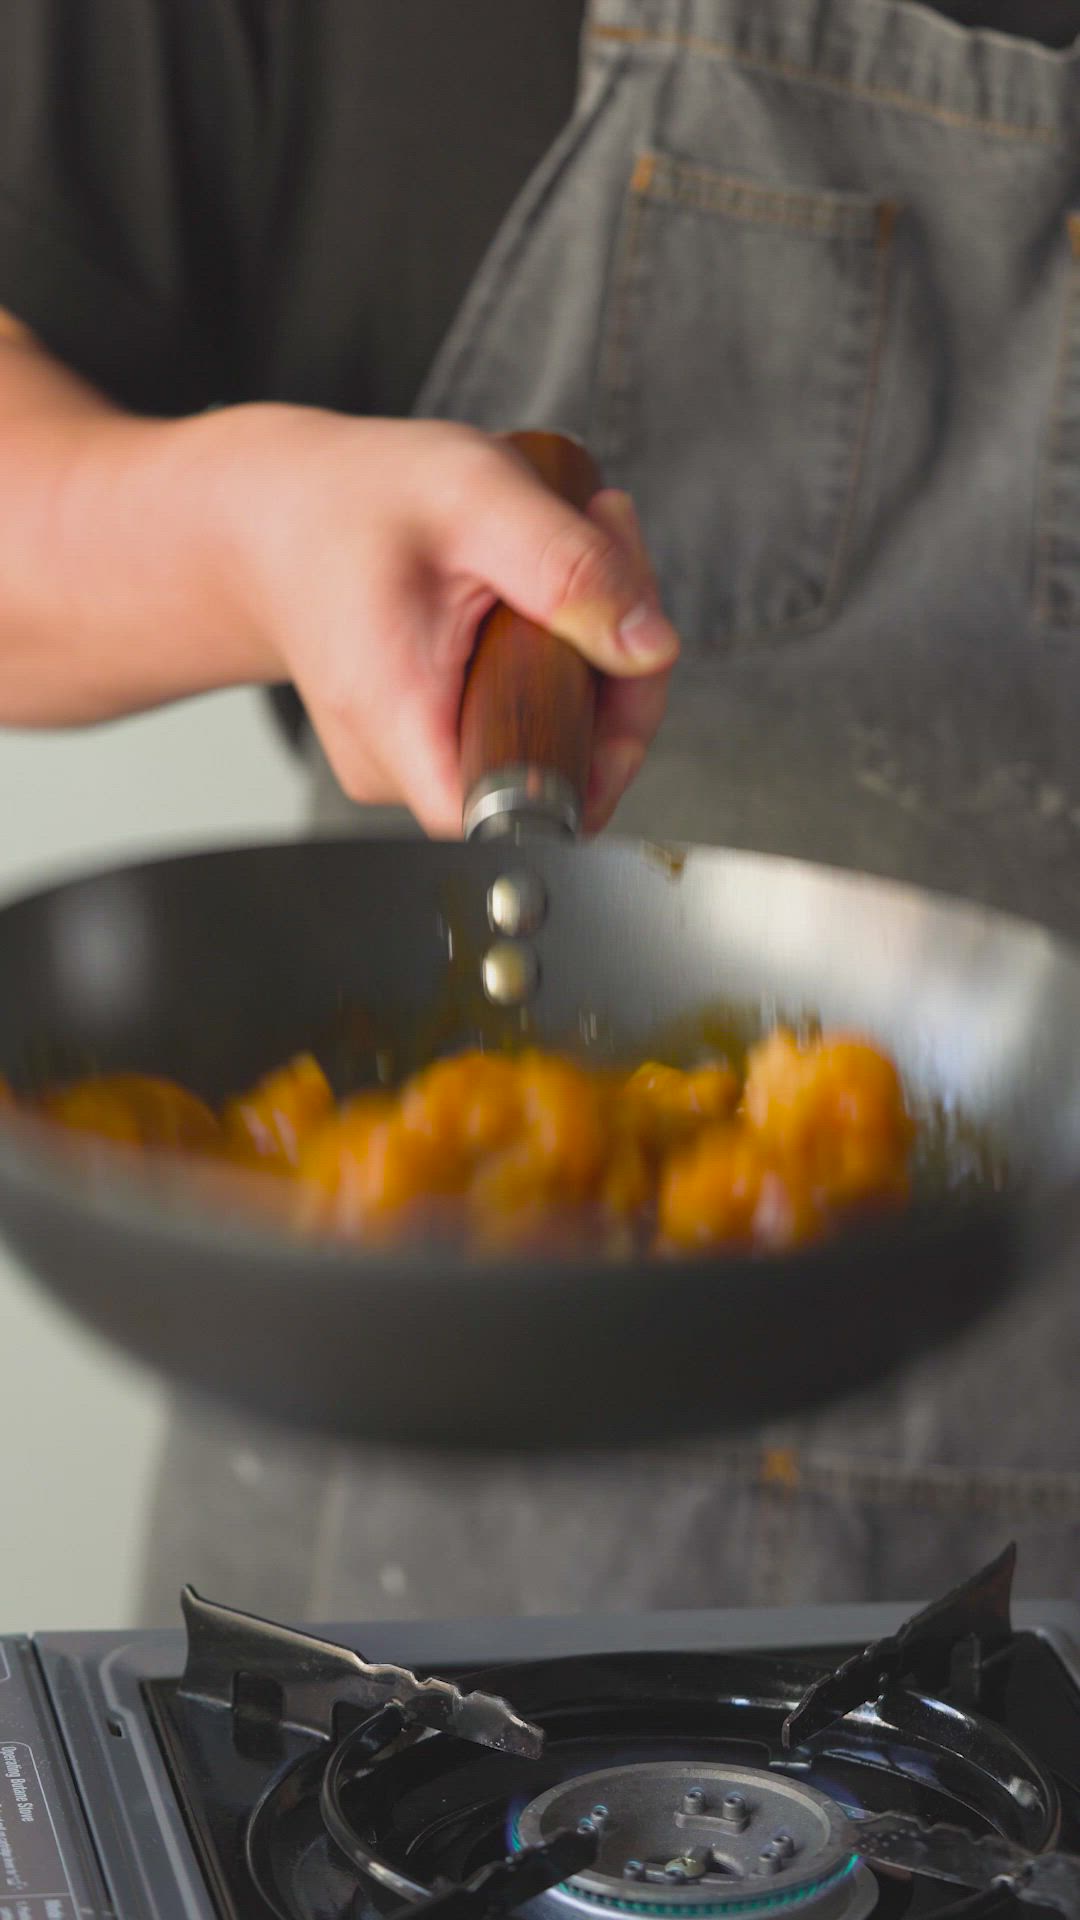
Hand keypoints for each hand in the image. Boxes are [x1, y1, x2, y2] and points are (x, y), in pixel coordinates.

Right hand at [221, 412, 678, 833]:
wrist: (269, 513)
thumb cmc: (348, 501)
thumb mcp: (474, 497)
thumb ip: (568, 569)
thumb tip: (649, 649)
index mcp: (397, 719)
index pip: (519, 810)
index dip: (599, 754)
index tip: (623, 667)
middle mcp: (396, 765)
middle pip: (555, 773)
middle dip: (614, 673)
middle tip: (611, 556)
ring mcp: (411, 763)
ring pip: (547, 744)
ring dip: (590, 655)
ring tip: (572, 552)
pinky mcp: (429, 744)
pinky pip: (522, 725)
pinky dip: (554, 660)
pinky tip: (544, 589)